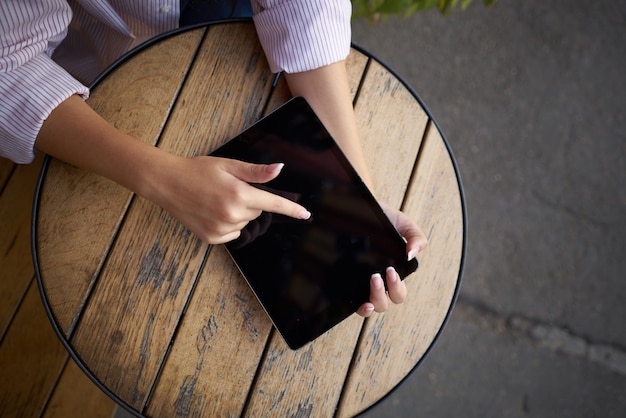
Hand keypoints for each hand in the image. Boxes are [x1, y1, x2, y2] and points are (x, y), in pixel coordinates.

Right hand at [148, 155, 310, 243]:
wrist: (167, 182)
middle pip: (257, 211)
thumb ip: (256, 172)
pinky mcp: (211, 238)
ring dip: (238, 213)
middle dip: (249, 201)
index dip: (291, 210)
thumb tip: (279, 170)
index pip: (273, 204)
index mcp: (239, 194)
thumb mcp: (228, 165)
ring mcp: (221, 229)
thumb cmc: (197, 170)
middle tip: (229, 189)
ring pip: (245, 223)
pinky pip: (232, 233)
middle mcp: (232, 214)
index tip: (306, 215)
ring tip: (217, 200)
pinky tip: (211, 212)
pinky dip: (227, 224)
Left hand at [356, 204, 427, 316]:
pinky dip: (361, 309)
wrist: (355, 210)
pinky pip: (355, 304)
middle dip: (385, 293)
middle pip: (386, 302)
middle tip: (378, 275)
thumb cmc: (381, 218)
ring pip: (373, 306)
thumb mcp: (401, 222)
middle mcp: (378, 281)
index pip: (398, 290)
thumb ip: (415, 235)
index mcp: (393, 271)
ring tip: (372, 279)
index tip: (391, 271)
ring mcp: (362, 284)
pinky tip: (361, 303)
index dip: (397, 288)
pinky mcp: (347, 284)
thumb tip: (412, 254)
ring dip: (375, 299)